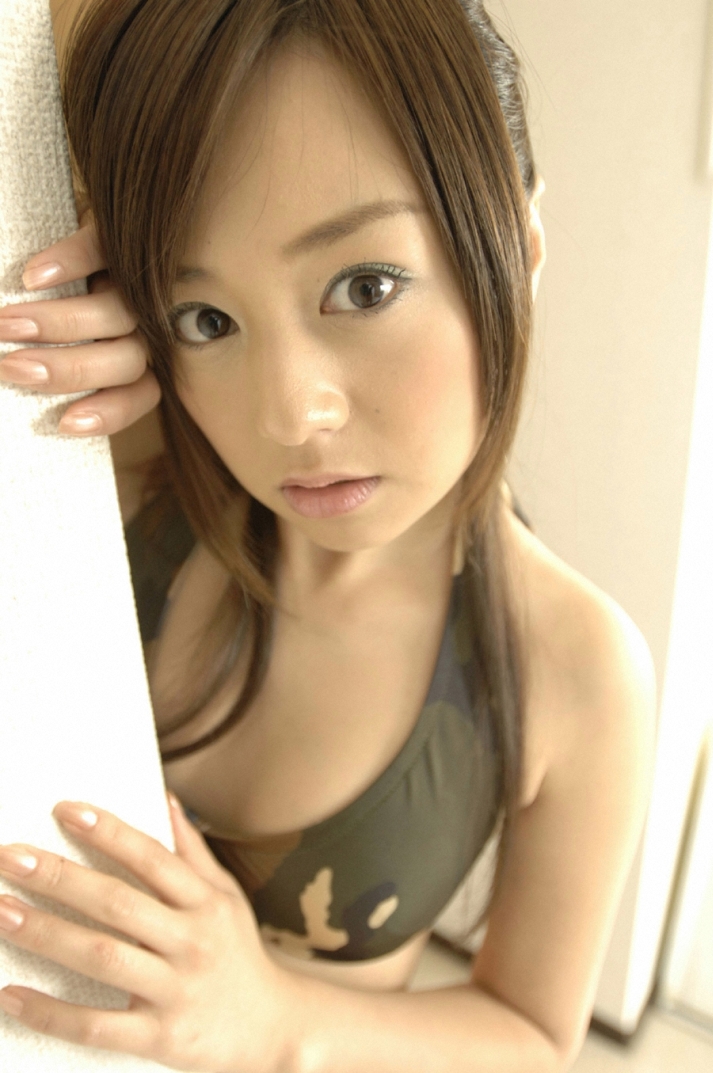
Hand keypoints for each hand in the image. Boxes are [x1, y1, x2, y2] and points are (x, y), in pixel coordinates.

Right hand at [0, 209, 160, 435]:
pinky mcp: (119, 234)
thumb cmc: (66, 301)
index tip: (66, 423)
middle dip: (68, 369)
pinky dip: (68, 263)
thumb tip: (12, 386)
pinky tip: (32, 277)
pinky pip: (102, 249)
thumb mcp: (63, 344)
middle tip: (11, 369)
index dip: (110, 412)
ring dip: (57, 324)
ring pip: (115, 314)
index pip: (139, 393)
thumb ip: (48, 366)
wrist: (85, 236)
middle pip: (125, 360)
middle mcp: (147, 323)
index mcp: (138, 355)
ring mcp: (137, 280)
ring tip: (6, 326)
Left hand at [0, 794, 294, 1072]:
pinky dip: (50, 1012)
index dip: (108, 830)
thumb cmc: (238, 954)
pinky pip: (96, 1026)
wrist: (274, 1031)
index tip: (64, 809)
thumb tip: (165, 797)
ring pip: (102, 957)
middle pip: (117, 903)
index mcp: (205, 902)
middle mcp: (191, 941)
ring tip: (3, 912)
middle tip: (10, 857)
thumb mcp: (226, 897)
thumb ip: (191, 851)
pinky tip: (11, 995)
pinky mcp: (159, 1038)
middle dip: (60, 877)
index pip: (151, 857)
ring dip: (46, 933)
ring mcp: (175, 990)